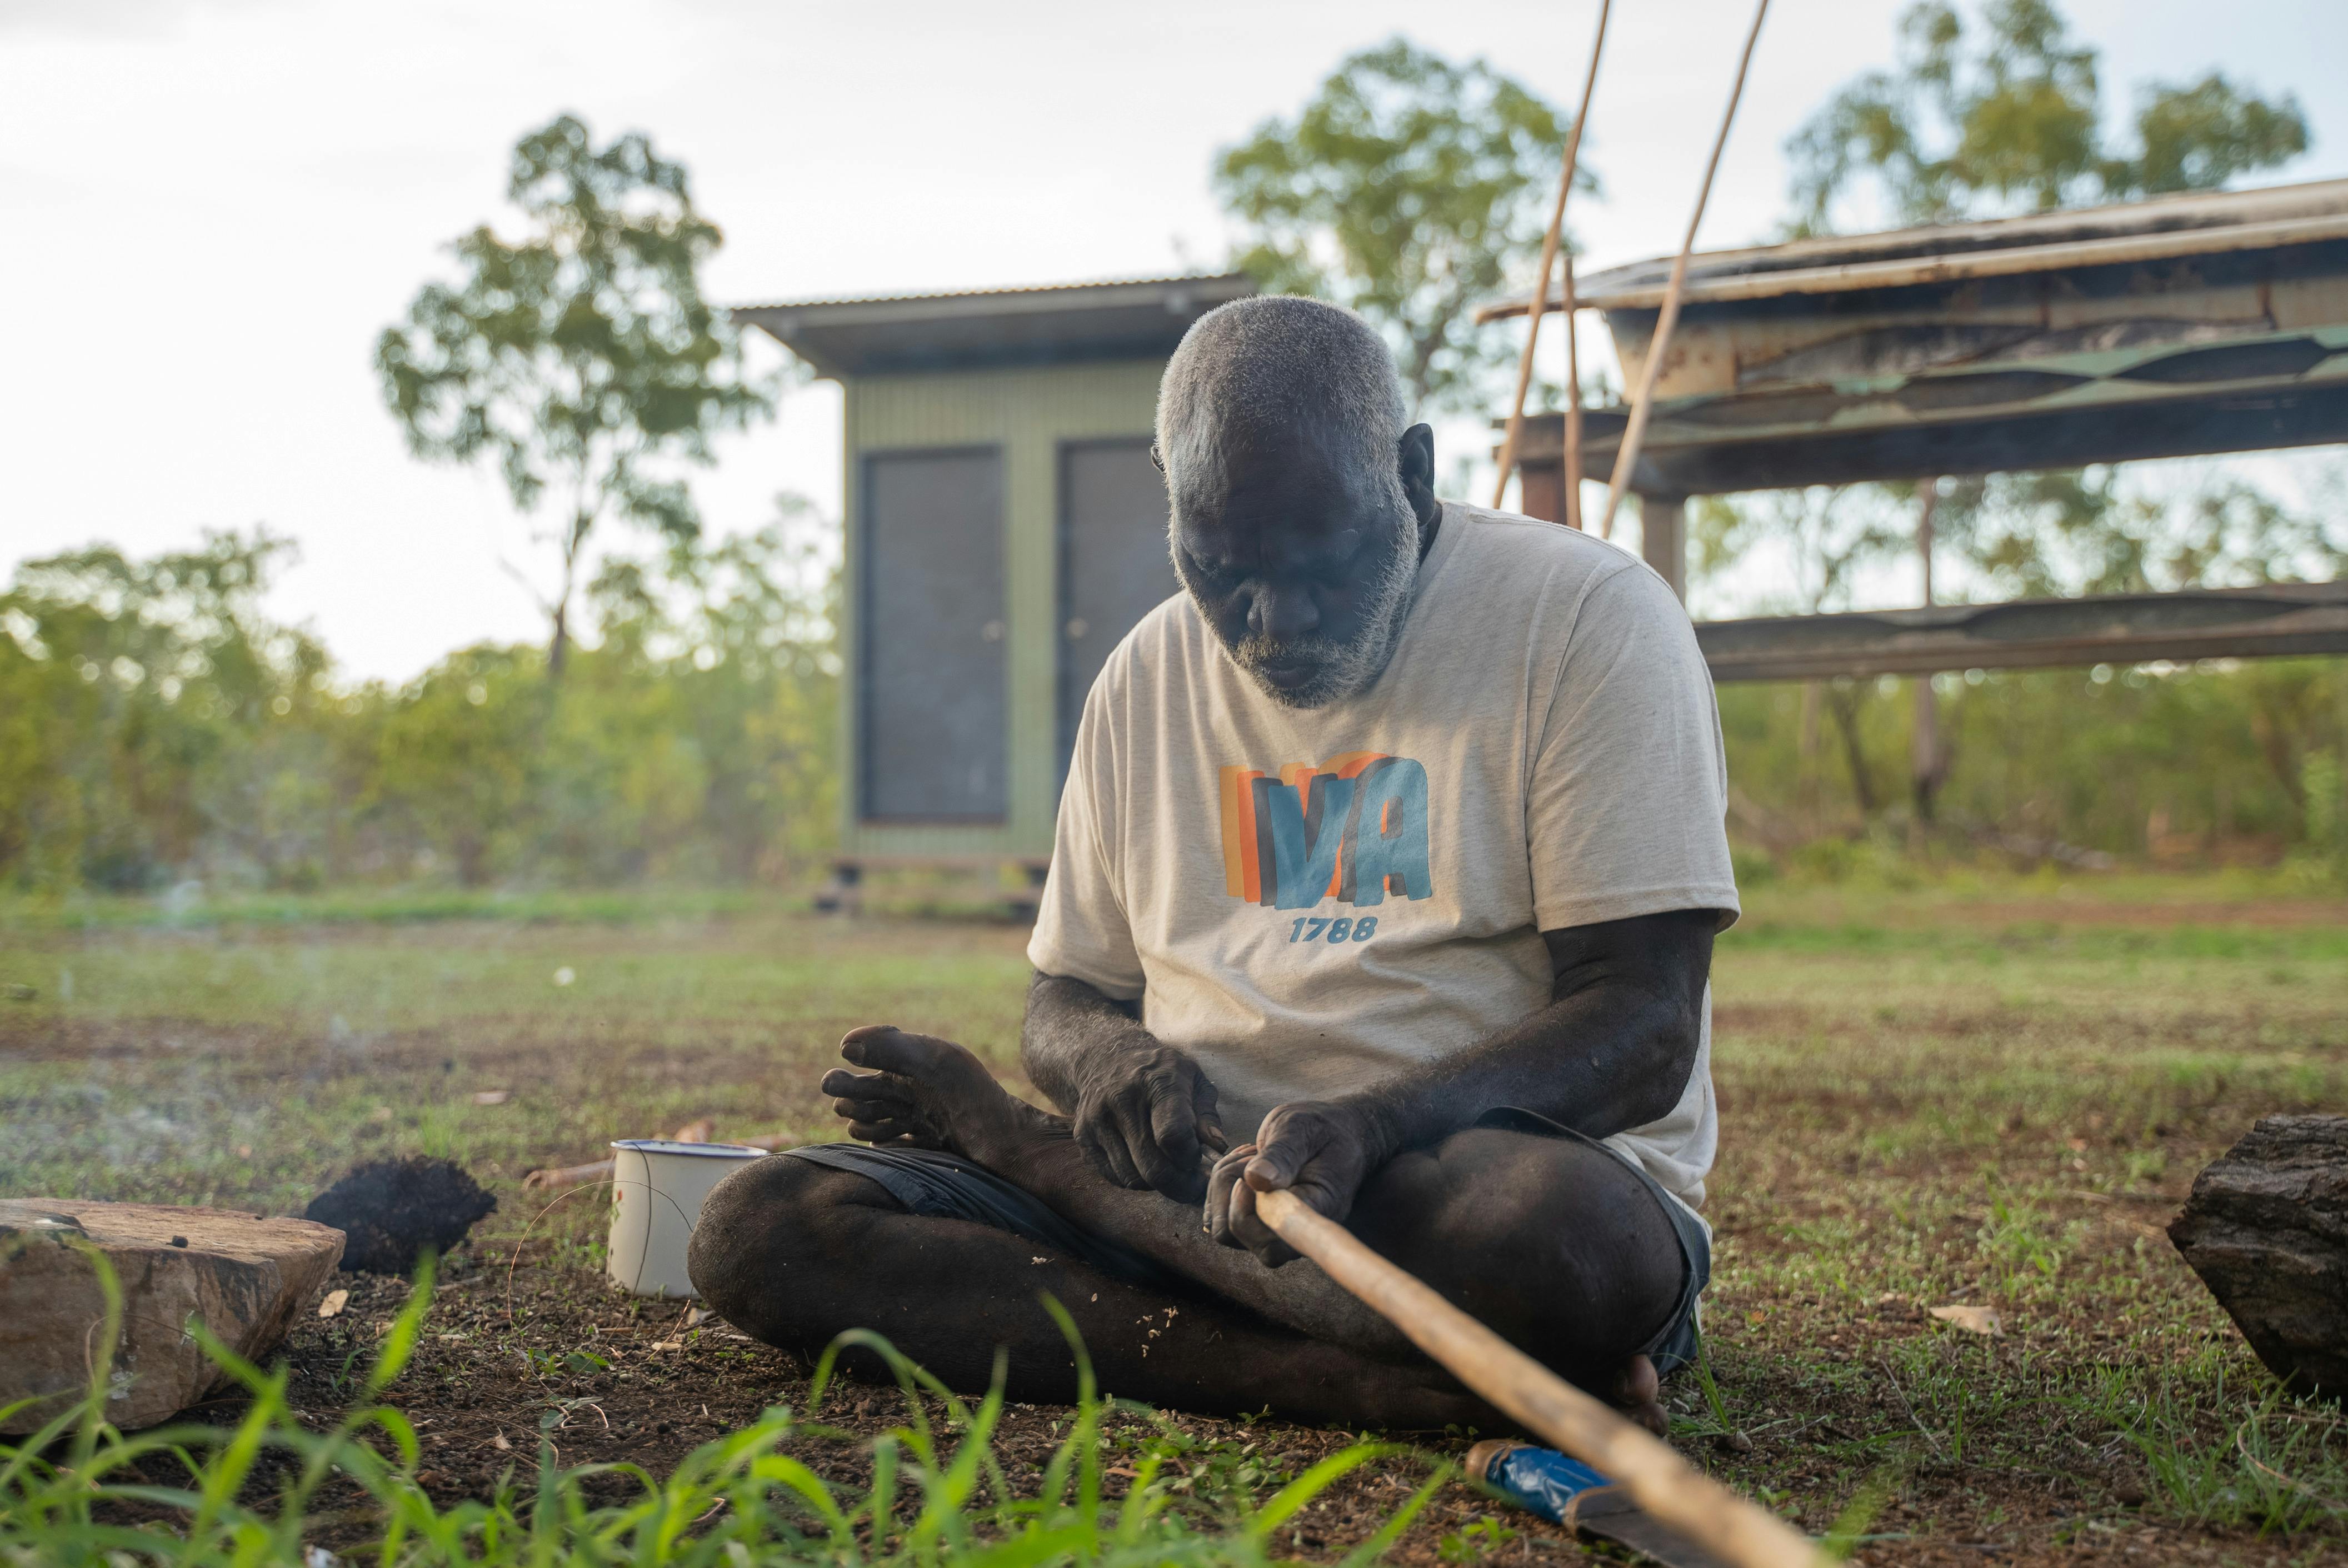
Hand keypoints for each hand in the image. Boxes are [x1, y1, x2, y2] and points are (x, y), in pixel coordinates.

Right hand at [1070, 1041, 1224, 1200]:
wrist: (1106, 1056)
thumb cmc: (1160, 1071)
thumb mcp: (1193, 1079)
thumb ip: (1207, 1114)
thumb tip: (1217, 1148)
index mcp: (1157, 1082)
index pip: (1172, 1137)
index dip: (1191, 1159)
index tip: (1201, 1162)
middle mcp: (1122, 1099)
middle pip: (1153, 1167)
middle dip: (1180, 1186)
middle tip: (1193, 1186)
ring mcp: (1098, 1119)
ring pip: (1133, 1178)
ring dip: (1157, 1185)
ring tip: (1170, 1171)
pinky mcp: (1083, 1136)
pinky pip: (1114, 1177)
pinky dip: (1135, 1180)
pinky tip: (1145, 1164)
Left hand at [1206, 1100, 1388, 1266]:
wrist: (1334, 1133)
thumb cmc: (1322, 1129)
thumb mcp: (1302, 1129)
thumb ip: (1282, 1154)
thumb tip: (1257, 1180)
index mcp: (1316, 1214)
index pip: (1272, 1243)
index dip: (1248, 1214)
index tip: (1248, 1175)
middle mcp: (1294, 1233)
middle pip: (1234, 1236)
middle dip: (1228, 1191)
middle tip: (1251, 1155)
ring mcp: (1273, 1230)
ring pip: (1221, 1226)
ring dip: (1223, 1185)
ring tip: (1251, 1154)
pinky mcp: (1257, 1221)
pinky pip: (1221, 1213)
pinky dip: (1222, 1184)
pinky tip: (1246, 1161)